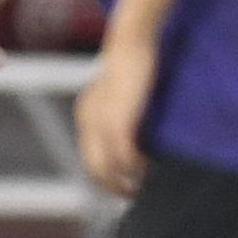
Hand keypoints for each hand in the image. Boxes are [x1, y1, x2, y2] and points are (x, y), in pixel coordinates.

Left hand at [73, 33, 154, 195]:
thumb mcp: (123, 89)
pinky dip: (136, 165)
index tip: (124, 185)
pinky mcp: (118, 120)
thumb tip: (136, 128)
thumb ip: (123, 108)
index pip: (90, 156)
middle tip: (132, 195)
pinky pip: (125, 154)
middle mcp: (88, 120)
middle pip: (94, 167)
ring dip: (125, 180)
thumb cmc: (134, 60)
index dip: (105, 175)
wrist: (130, 42)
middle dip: (112, 185)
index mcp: (87, 114)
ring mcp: (100, 122)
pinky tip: (150, 168)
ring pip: (108, 165)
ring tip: (143, 188)